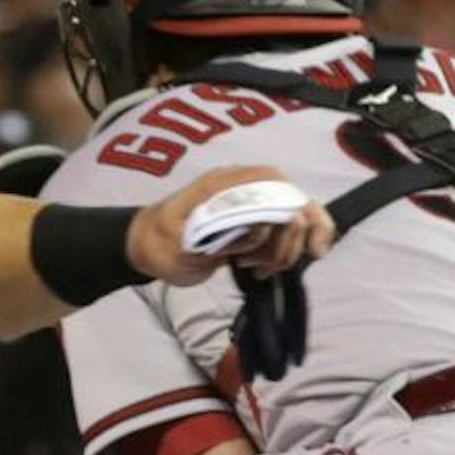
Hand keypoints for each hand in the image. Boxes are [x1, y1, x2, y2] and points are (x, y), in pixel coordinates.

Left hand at [126, 165, 335, 287]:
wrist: (146, 246)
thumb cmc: (161, 244)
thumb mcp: (184, 242)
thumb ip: (223, 234)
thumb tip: (262, 229)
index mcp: (224, 184)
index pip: (278, 184)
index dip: (299, 212)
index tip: (308, 248)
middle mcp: (241, 188)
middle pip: (294, 201)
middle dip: (294, 239)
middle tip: (270, 268)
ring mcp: (248, 204)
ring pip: (293, 219)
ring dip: (286, 251)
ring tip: (257, 269)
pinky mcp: (250, 222)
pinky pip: (282, 232)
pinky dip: (283, 254)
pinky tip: (264, 270)